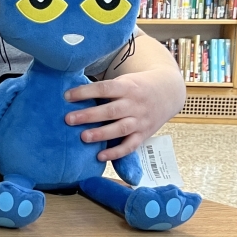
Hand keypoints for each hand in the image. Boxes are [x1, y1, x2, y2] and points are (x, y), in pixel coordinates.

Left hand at [63, 66, 185, 161]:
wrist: (169, 91)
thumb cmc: (138, 86)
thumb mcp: (125, 80)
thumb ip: (106, 89)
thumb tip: (74, 94)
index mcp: (127, 87)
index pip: (104, 88)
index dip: (85, 92)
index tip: (67, 96)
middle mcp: (135, 104)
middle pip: (111, 110)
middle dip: (89, 115)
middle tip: (69, 119)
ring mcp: (140, 120)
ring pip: (121, 128)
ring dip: (101, 134)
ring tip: (83, 137)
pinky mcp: (144, 134)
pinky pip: (130, 145)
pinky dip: (116, 152)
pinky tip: (100, 156)